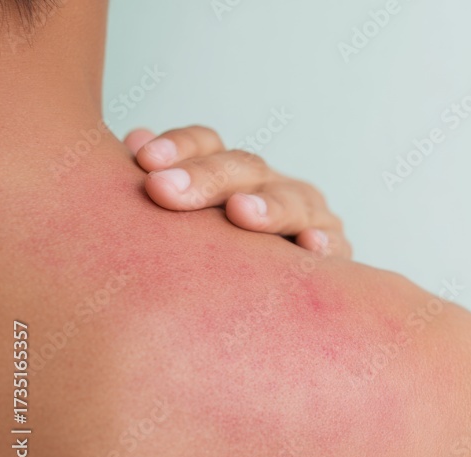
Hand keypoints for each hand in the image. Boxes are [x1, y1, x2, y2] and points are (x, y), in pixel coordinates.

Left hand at [124, 126, 350, 257]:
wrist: (278, 304)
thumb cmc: (213, 255)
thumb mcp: (184, 218)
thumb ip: (161, 181)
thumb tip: (135, 140)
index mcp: (230, 172)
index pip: (207, 144)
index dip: (179, 147)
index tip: (145, 160)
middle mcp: (271, 185)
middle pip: (245, 168)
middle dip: (206, 177)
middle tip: (165, 190)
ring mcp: (308, 215)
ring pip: (293, 201)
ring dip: (268, 206)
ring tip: (241, 212)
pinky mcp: (335, 251)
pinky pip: (334, 245)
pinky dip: (324, 243)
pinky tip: (310, 246)